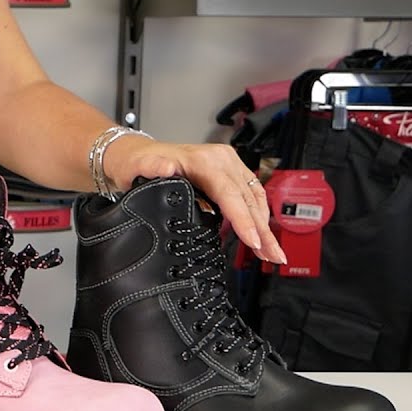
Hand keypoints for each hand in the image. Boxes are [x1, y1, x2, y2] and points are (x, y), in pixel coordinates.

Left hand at [103, 136, 286, 264]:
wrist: (139, 155)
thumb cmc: (140, 162)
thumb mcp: (140, 166)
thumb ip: (153, 167)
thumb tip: (166, 168)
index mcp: (205, 161)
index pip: (230, 194)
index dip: (243, 219)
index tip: (252, 240)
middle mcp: (222, 161)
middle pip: (248, 199)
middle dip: (262, 230)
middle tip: (272, 255)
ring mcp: (228, 166)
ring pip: (254, 199)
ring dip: (264, 227)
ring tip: (272, 252)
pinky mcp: (230, 174)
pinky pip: (250, 195)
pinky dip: (257, 216)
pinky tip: (261, 235)